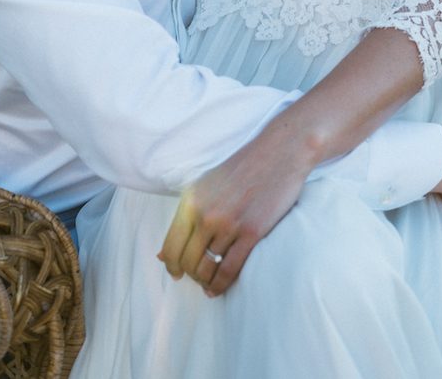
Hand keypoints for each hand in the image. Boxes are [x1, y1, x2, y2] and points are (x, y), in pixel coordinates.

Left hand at [159, 125, 314, 296]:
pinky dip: (221, 285)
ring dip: (206, 280)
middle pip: (188, 261)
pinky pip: (229, 269)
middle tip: (197, 277)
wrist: (278, 153)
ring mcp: (229, 224)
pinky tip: (218, 288)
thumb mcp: (207, 184)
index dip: (171, 264)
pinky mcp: (251, 232)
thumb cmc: (242, 167)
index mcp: (192, 199)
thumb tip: (162, 255)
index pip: (171, 245)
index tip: (175, 272)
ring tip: (208, 283)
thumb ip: (187, 217)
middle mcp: (206, 214)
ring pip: (208, 267)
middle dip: (190, 274)